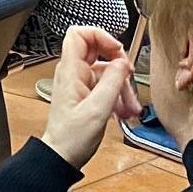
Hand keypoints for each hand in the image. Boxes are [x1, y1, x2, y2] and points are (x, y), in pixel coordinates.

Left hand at [40, 27, 143, 168]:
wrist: (61, 157)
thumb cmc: (71, 138)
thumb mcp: (97, 110)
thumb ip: (112, 82)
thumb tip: (122, 62)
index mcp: (70, 71)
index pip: (78, 34)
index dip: (100, 35)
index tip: (117, 49)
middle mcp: (73, 73)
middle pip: (98, 52)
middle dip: (118, 65)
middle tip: (128, 77)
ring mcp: (80, 83)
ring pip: (106, 72)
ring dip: (122, 86)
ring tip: (130, 106)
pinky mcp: (86, 95)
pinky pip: (105, 86)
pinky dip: (117, 96)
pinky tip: (124, 111)